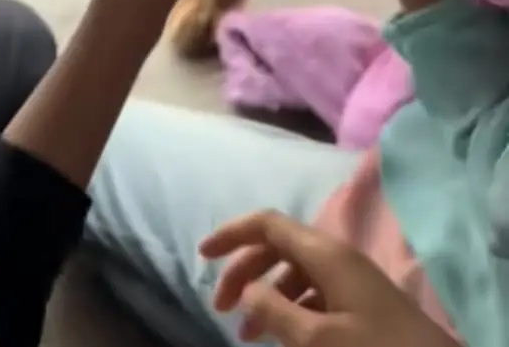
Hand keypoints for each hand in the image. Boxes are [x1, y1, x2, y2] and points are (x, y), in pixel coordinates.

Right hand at [200, 211, 456, 346]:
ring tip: (246, 335)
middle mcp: (335, 256)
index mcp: (324, 253)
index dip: (232, 233)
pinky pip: (312, 293)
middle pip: (277, 247)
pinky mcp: (359, 300)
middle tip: (219, 308)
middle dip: (244, 272)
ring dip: (265, 297)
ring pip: (293, 273)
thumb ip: (276, 312)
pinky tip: (280, 336)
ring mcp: (349, 277)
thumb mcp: (319, 338)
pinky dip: (288, 309)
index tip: (202, 255)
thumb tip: (245, 290)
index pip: (268, 224)